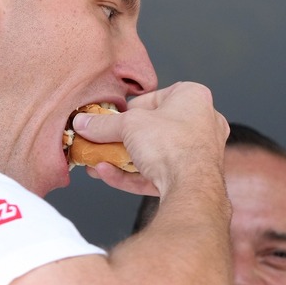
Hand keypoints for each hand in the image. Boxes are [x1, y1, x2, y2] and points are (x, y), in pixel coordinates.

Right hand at [72, 81, 228, 196]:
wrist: (192, 187)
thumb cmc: (172, 144)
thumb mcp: (129, 125)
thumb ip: (104, 124)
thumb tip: (84, 123)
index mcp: (193, 97)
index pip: (153, 98)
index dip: (127, 110)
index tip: (107, 119)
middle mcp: (201, 122)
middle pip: (152, 129)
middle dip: (121, 139)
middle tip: (98, 141)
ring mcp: (198, 152)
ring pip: (153, 154)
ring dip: (122, 159)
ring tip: (96, 161)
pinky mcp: (190, 177)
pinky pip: (157, 172)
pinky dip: (131, 174)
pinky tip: (106, 173)